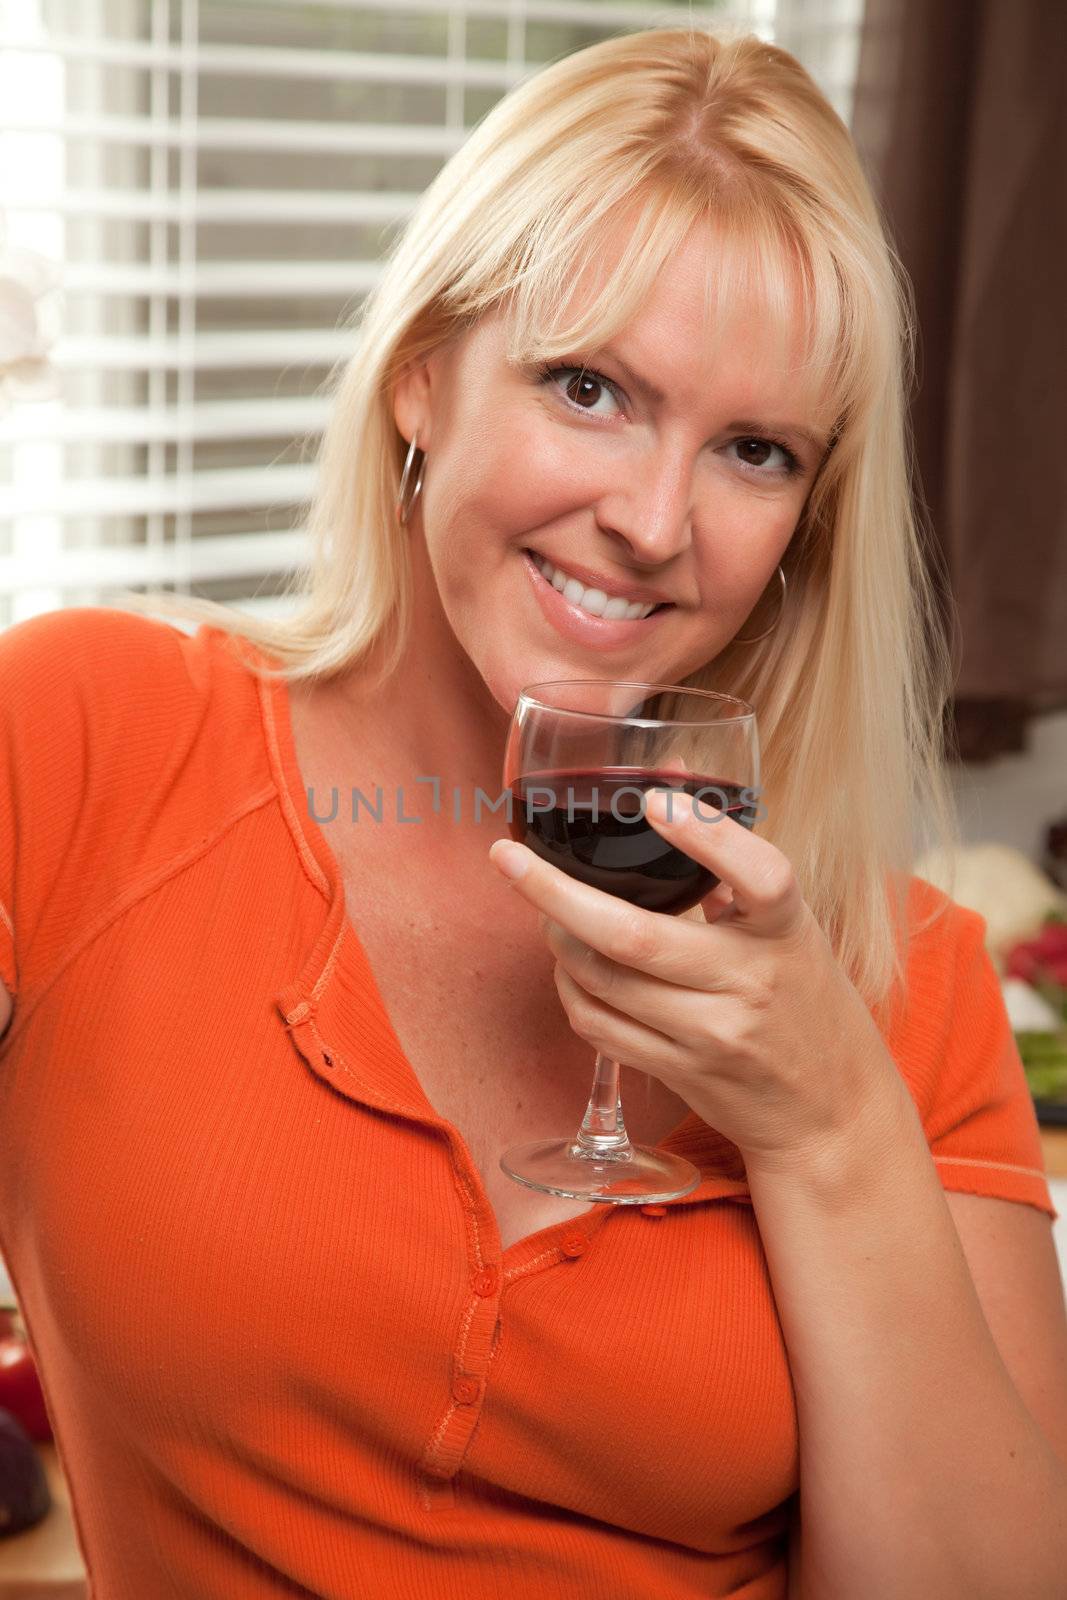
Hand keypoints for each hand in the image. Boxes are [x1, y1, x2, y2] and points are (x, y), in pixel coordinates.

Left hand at [488, 789, 902, 1172]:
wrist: (832, 1109)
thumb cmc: (804, 998)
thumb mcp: (788, 928)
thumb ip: (731, 866)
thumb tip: (668, 784)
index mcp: (786, 930)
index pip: (761, 876)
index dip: (706, 836)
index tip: (654, 800)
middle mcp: (750, 982)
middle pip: (635, 936)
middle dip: (555, 893)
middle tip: (508, 860)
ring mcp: (712, 1034)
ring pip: (602, 983)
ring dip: (556, 942)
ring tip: (545, 912)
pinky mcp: (681, 1073)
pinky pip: (599, 1028)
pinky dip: (570, 990)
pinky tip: (571, 966)